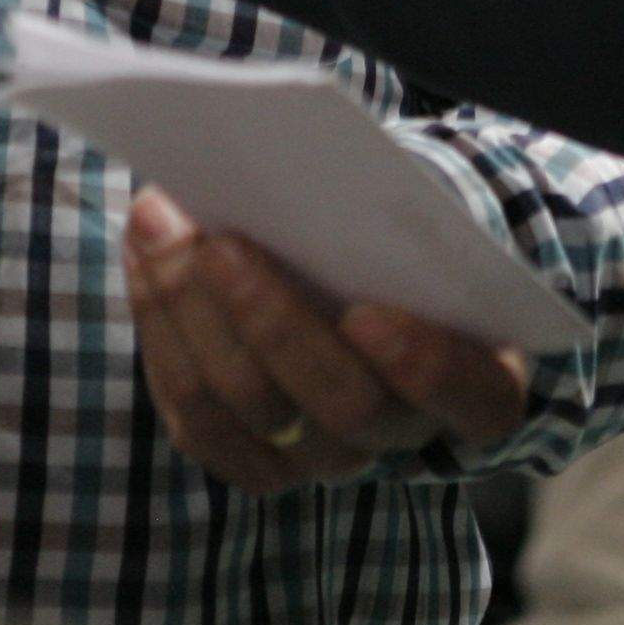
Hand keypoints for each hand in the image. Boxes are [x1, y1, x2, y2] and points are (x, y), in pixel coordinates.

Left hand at [121, 190, 531, 494]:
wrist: (362, 285)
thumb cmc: (396, 241)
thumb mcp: (412, 219)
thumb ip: (371, 204)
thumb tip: (271, 162)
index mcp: (480, 381)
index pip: (471, 395)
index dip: (423, 363)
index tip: (365, 309)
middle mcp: (404, 433)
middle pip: (343, 403)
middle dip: (272, 319)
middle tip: (220, 242)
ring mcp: (326, 458)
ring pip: (254, 409)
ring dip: (194, 313)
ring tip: (159, 228)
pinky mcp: (253, 462)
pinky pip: (198, 424)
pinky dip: (162, 338)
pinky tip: (143, 265)